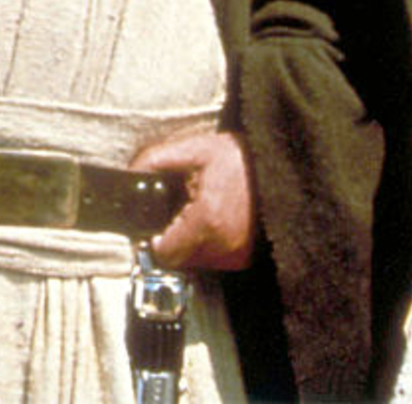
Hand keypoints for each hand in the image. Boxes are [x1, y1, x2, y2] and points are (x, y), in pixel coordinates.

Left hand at [132, 131, 255, 270]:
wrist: (278, 170)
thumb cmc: (241, 159)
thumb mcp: (197, 149)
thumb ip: (158, 159)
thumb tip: (132, 171)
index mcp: (206, 221)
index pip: (164, 253)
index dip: (155, 239)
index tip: (156, 227)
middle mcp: (223, 246)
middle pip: (178, 259)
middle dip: (173, 239)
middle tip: (181, 212)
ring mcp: (237, 255)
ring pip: (196, 261)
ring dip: (191, 243)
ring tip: (200, 213)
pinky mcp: (245, 258)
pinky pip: (214, 260)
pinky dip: (209, 245)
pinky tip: (215, 221)